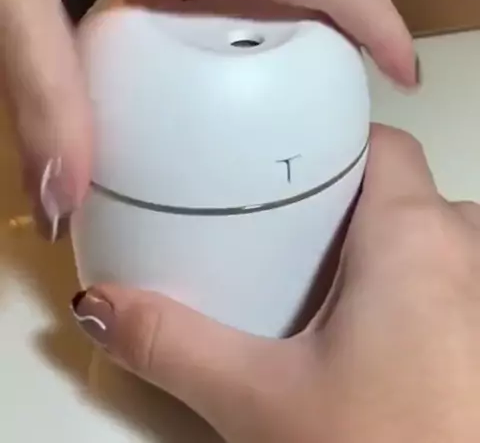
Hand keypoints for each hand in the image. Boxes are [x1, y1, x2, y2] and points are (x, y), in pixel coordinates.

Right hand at [71, 127, 479, 442]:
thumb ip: (174, 344)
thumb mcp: (261, 400)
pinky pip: (460, 286)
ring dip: (390, 255)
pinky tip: (377, 345)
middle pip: (405, 194)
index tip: (286, 166)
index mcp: (414, 235)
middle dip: (349, 209)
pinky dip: (423, 294)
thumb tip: (102, 305)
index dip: (335, 146)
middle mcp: (468, 251)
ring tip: (330, 294)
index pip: (383, 144)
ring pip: (438, 242)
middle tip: (291, 241)